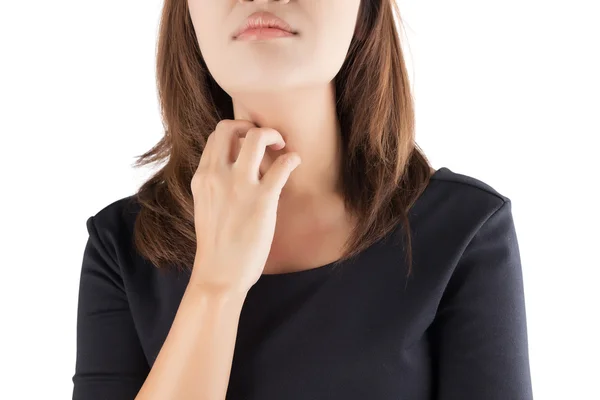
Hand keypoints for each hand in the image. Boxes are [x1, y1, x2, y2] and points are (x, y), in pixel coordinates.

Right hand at [189, 119, 300, 294]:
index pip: (216, 137)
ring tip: (281, 146)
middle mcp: (216, 176)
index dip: (235, 132)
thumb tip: (242, 170)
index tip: (249, 143)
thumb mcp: (207, 206)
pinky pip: (283, 165)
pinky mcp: (263, 199)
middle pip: (230, 127)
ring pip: (256, 137)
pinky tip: (295, 163)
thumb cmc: (217, 245)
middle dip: (251, 126)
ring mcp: (239, 186)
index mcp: (202, 177)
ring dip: (273, 135)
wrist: (220, 274)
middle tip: (266, 140)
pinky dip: (293, 159)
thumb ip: (218, 184)